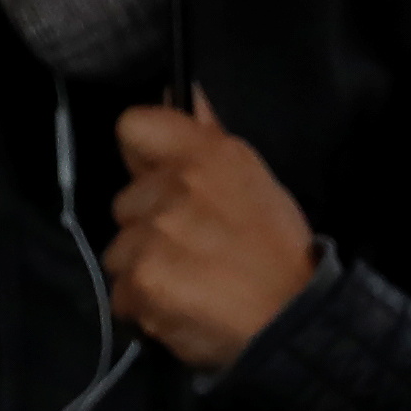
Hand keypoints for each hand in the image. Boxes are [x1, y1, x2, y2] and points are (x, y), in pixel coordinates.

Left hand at [103, 91, 317, 372]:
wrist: (290, 319)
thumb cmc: (277, 247)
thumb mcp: (252, 179)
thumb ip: (208, 137)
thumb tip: (183, 91)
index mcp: (207, 155)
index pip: (133, 127)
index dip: (141, 154)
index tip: (158, 176)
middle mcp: (173, 189)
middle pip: (124, 201)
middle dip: (148, 224)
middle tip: (191, 245)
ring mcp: (151, 237)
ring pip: (119, 251)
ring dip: (144, 267)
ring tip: (187, 281)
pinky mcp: (139, 284)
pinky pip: (120, 294)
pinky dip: (144, 306)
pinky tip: (178, 307)